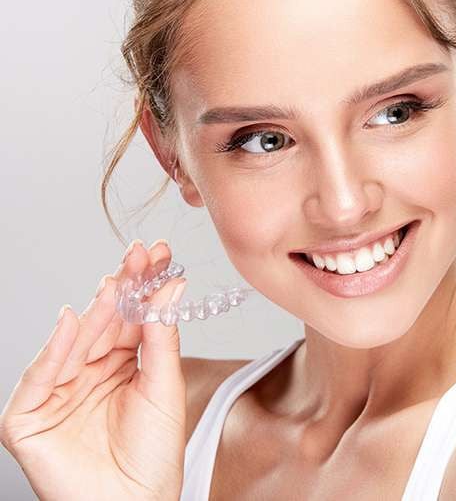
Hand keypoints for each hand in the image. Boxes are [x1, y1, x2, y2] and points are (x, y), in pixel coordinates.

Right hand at [0, 240, 187, 500]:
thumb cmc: (153, 454)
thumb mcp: (164, 386)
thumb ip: (162, 336)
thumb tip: (171, 286)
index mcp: (119, 364)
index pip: (129, 316)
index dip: (142, 285)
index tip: (160, 253)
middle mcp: (88, 372)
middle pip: (103, 321)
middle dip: (123, 287)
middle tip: (142, 254)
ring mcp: (58, 391)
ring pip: (75, 342)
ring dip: (97, 310)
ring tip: (119, 281)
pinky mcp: (31, 416)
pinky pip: (41, 377)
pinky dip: (55, 350)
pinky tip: (74, 318)